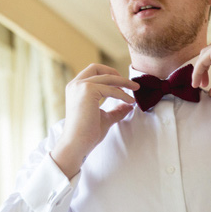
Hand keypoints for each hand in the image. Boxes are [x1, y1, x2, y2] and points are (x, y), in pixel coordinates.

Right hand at [51, 63, 138, 177]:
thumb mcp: (104, 117)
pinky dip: (123, 94)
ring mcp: (80, 86)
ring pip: (107, 76)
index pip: (92, 72)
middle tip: (130, 84)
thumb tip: (129, 105)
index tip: (122, 85)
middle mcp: (75, 84)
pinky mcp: (87, 90)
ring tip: (136, 89)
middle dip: (115, 73)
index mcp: (75, 88)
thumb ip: (115, 110)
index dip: (108, 75)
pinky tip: (130, 101)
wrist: (77, 144)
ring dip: (124, 82)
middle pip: (97, 67)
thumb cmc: (88, 133)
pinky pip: (111, 89)